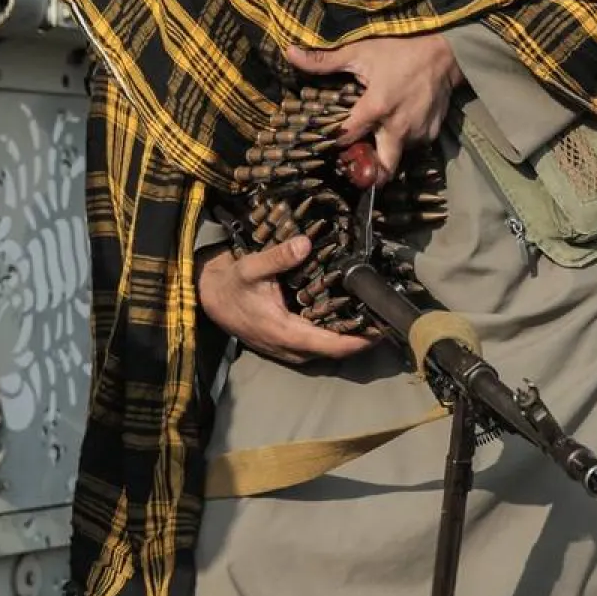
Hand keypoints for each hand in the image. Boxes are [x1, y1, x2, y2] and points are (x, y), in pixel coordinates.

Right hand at [197, 236, 374, 364]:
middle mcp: (288, 348)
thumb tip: (305, 243)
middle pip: (333, 352)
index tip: (380, 333)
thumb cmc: (232, 284)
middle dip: (360, 341)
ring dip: (348, 341)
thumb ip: (278, 257)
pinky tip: (348, 322)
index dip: (357, 342)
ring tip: (373, 323)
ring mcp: (287, 350)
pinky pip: (316, 348)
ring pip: (326, 353)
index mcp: (284, 332)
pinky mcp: (286, 347)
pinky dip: (334, 338)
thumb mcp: (251, 267)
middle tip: (385, 322)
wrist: (211, 300)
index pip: (329, 345)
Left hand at [284, 34, 463, 182]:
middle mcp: (397, 127)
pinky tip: (399, 123)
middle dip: (369, 173)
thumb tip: (290, 53)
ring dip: (385, 150)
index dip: (335, 143)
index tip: (328, 145)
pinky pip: (413, 145)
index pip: (348, 139)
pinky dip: (404, 139)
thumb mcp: (360, 51)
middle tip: (357, 166)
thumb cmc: (399, 50)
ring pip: (396, 155)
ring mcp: (417, 134)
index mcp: (376, 108)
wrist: (444, 54)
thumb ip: (325, 60)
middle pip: (382, 169)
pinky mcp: (431, 135)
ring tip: (379, 134)